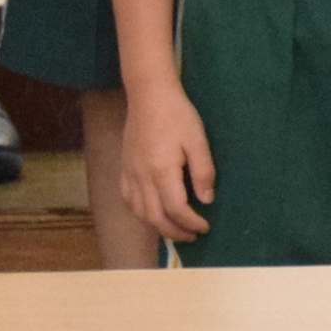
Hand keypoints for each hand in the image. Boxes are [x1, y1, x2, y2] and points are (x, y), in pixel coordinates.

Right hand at [120, 86, 215, 242]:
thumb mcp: (197, 139)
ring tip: (176, 229)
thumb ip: (203, 171)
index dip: (191, 223)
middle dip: (175, 232)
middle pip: (155, 218)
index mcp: (161, 171)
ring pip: (139, 213)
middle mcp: (142, 177)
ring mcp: (129, 174)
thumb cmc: (176, 114)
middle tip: (193, 235)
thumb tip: (207, 200)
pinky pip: (128, 200)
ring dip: (158, 227)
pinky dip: (141, 213)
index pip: (176, 209)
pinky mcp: (124, 169)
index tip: (205, 226)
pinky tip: (152, 213)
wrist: (149, 95)